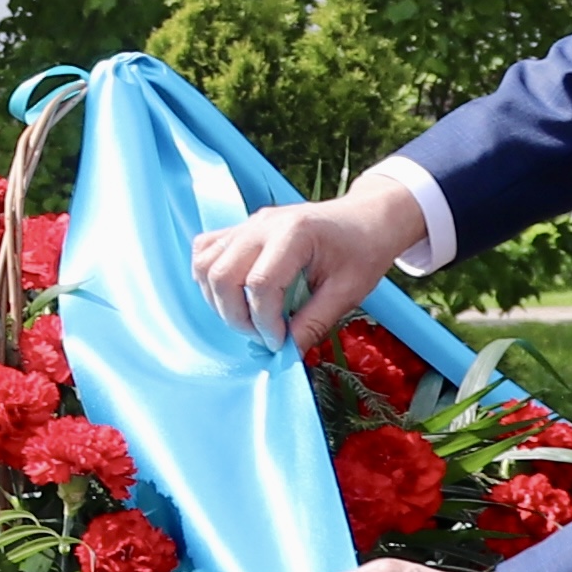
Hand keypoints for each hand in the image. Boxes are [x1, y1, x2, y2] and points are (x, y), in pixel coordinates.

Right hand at [187, 180, 425, 351]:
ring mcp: (248, 224)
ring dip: (218, 300)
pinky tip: (234, 295)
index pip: (260, 285)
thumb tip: (287, 353)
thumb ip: (314, 322)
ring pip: (205, 264)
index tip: (281, 343)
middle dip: (236, 316)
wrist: (366, 218)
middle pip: (222, 275)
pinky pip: (205, 251)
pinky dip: (210, 278)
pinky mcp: (241, 229)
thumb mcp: (348, 291)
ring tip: (248, 318)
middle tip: (263, 335)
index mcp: (295, 233)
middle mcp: (263, 224)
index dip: (265, 323)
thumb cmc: (363, 250)